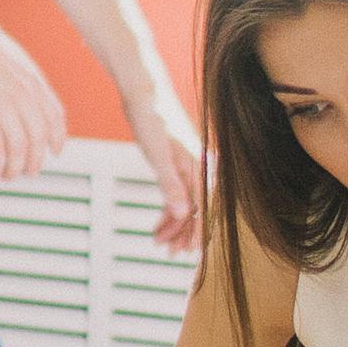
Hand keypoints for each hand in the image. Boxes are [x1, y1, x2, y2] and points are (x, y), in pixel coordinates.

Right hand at [0, 15, 68, 184]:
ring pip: (19, 149)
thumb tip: (28, 95)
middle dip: (36, 160)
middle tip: (30, 171)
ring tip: (8, 176)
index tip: (54, 151)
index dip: (57, 139)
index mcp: (36, 84)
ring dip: (15, 168)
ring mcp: (7, 107)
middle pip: (39, 139)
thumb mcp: (18, 60)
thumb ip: (27, 80)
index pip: (56, 118)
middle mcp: (27, 98)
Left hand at [129, 99, 206, 255]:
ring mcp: (187, 165)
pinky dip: (168, 210)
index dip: (198, 231)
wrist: (144, 93)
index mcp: (197, 167)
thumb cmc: (150, 120)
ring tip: (160, 243)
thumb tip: (183, 214)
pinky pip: (176, 193)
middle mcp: (197, 167)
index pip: (204, 207)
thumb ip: (170, 185)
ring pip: (186, 203)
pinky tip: (159, 225)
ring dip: (175, 224)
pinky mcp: (175, 162)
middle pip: (197, 208)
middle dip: (184, 233)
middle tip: (170, 253)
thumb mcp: (158, 155)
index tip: (191, 252)